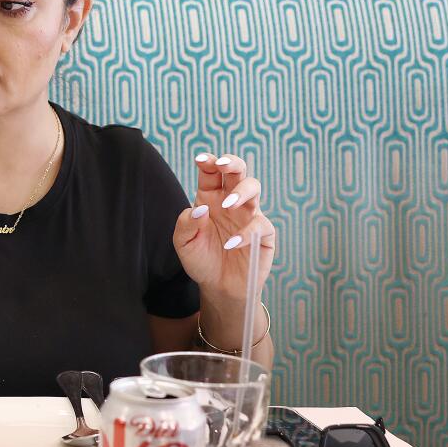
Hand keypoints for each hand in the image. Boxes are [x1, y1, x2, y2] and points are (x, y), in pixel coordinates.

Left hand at [171, 151, 277, 306]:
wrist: (218, 287)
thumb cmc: (201, 260)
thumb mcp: (184, 243)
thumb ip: (186, 224)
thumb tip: (200, 209)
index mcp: (209, 198)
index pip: (211, 173)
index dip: (208, 162)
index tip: (201, 160)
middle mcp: (230, 201)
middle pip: (237, 172)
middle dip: (232, 163)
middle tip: (222, 164)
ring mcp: (248, 215)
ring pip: (254, 189)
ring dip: (242, 191)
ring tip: (227, 204)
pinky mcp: (263, 234)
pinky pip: (260, 225)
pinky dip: (246, 232)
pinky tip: (230, 244)